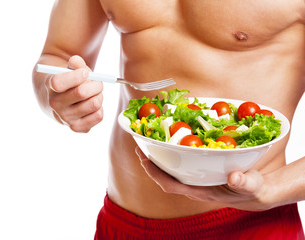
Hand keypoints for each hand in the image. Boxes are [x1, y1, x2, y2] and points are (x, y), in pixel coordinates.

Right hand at [46, 55, 103, 131]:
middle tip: (97, 81)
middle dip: (95, 84)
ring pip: (94, 104)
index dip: (75, 76)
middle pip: (81, 93)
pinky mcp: (76, 128)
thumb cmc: (68, 79)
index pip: (58, 82)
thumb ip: (75, 63)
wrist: (59, 99)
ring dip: (100, 95)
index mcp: (50, 86)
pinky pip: (98, 116)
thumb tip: (76, 62)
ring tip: (94, 93)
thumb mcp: (69, 68)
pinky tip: (92, 105)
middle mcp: (55, 105)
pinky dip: (100, 108)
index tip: (85, 73)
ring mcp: (65, 118)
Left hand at [135, 146, 274, 210]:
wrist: (255, 193)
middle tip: (139, 147)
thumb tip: (234, 177)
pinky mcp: (200, 174)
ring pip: (170, 172)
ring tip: (147, 144)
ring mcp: (195, 181)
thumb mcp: (252, 185)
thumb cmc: (252, 189)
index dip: (156, 173)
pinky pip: (179, 167)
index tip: (144, 159)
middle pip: (165, 177)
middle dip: (150, 164)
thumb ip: (244, 182)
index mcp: (201, 191)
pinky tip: (168, 146)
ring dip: (158, 160)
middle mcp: (194, 186)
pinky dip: (171, 157)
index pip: (171, 184)